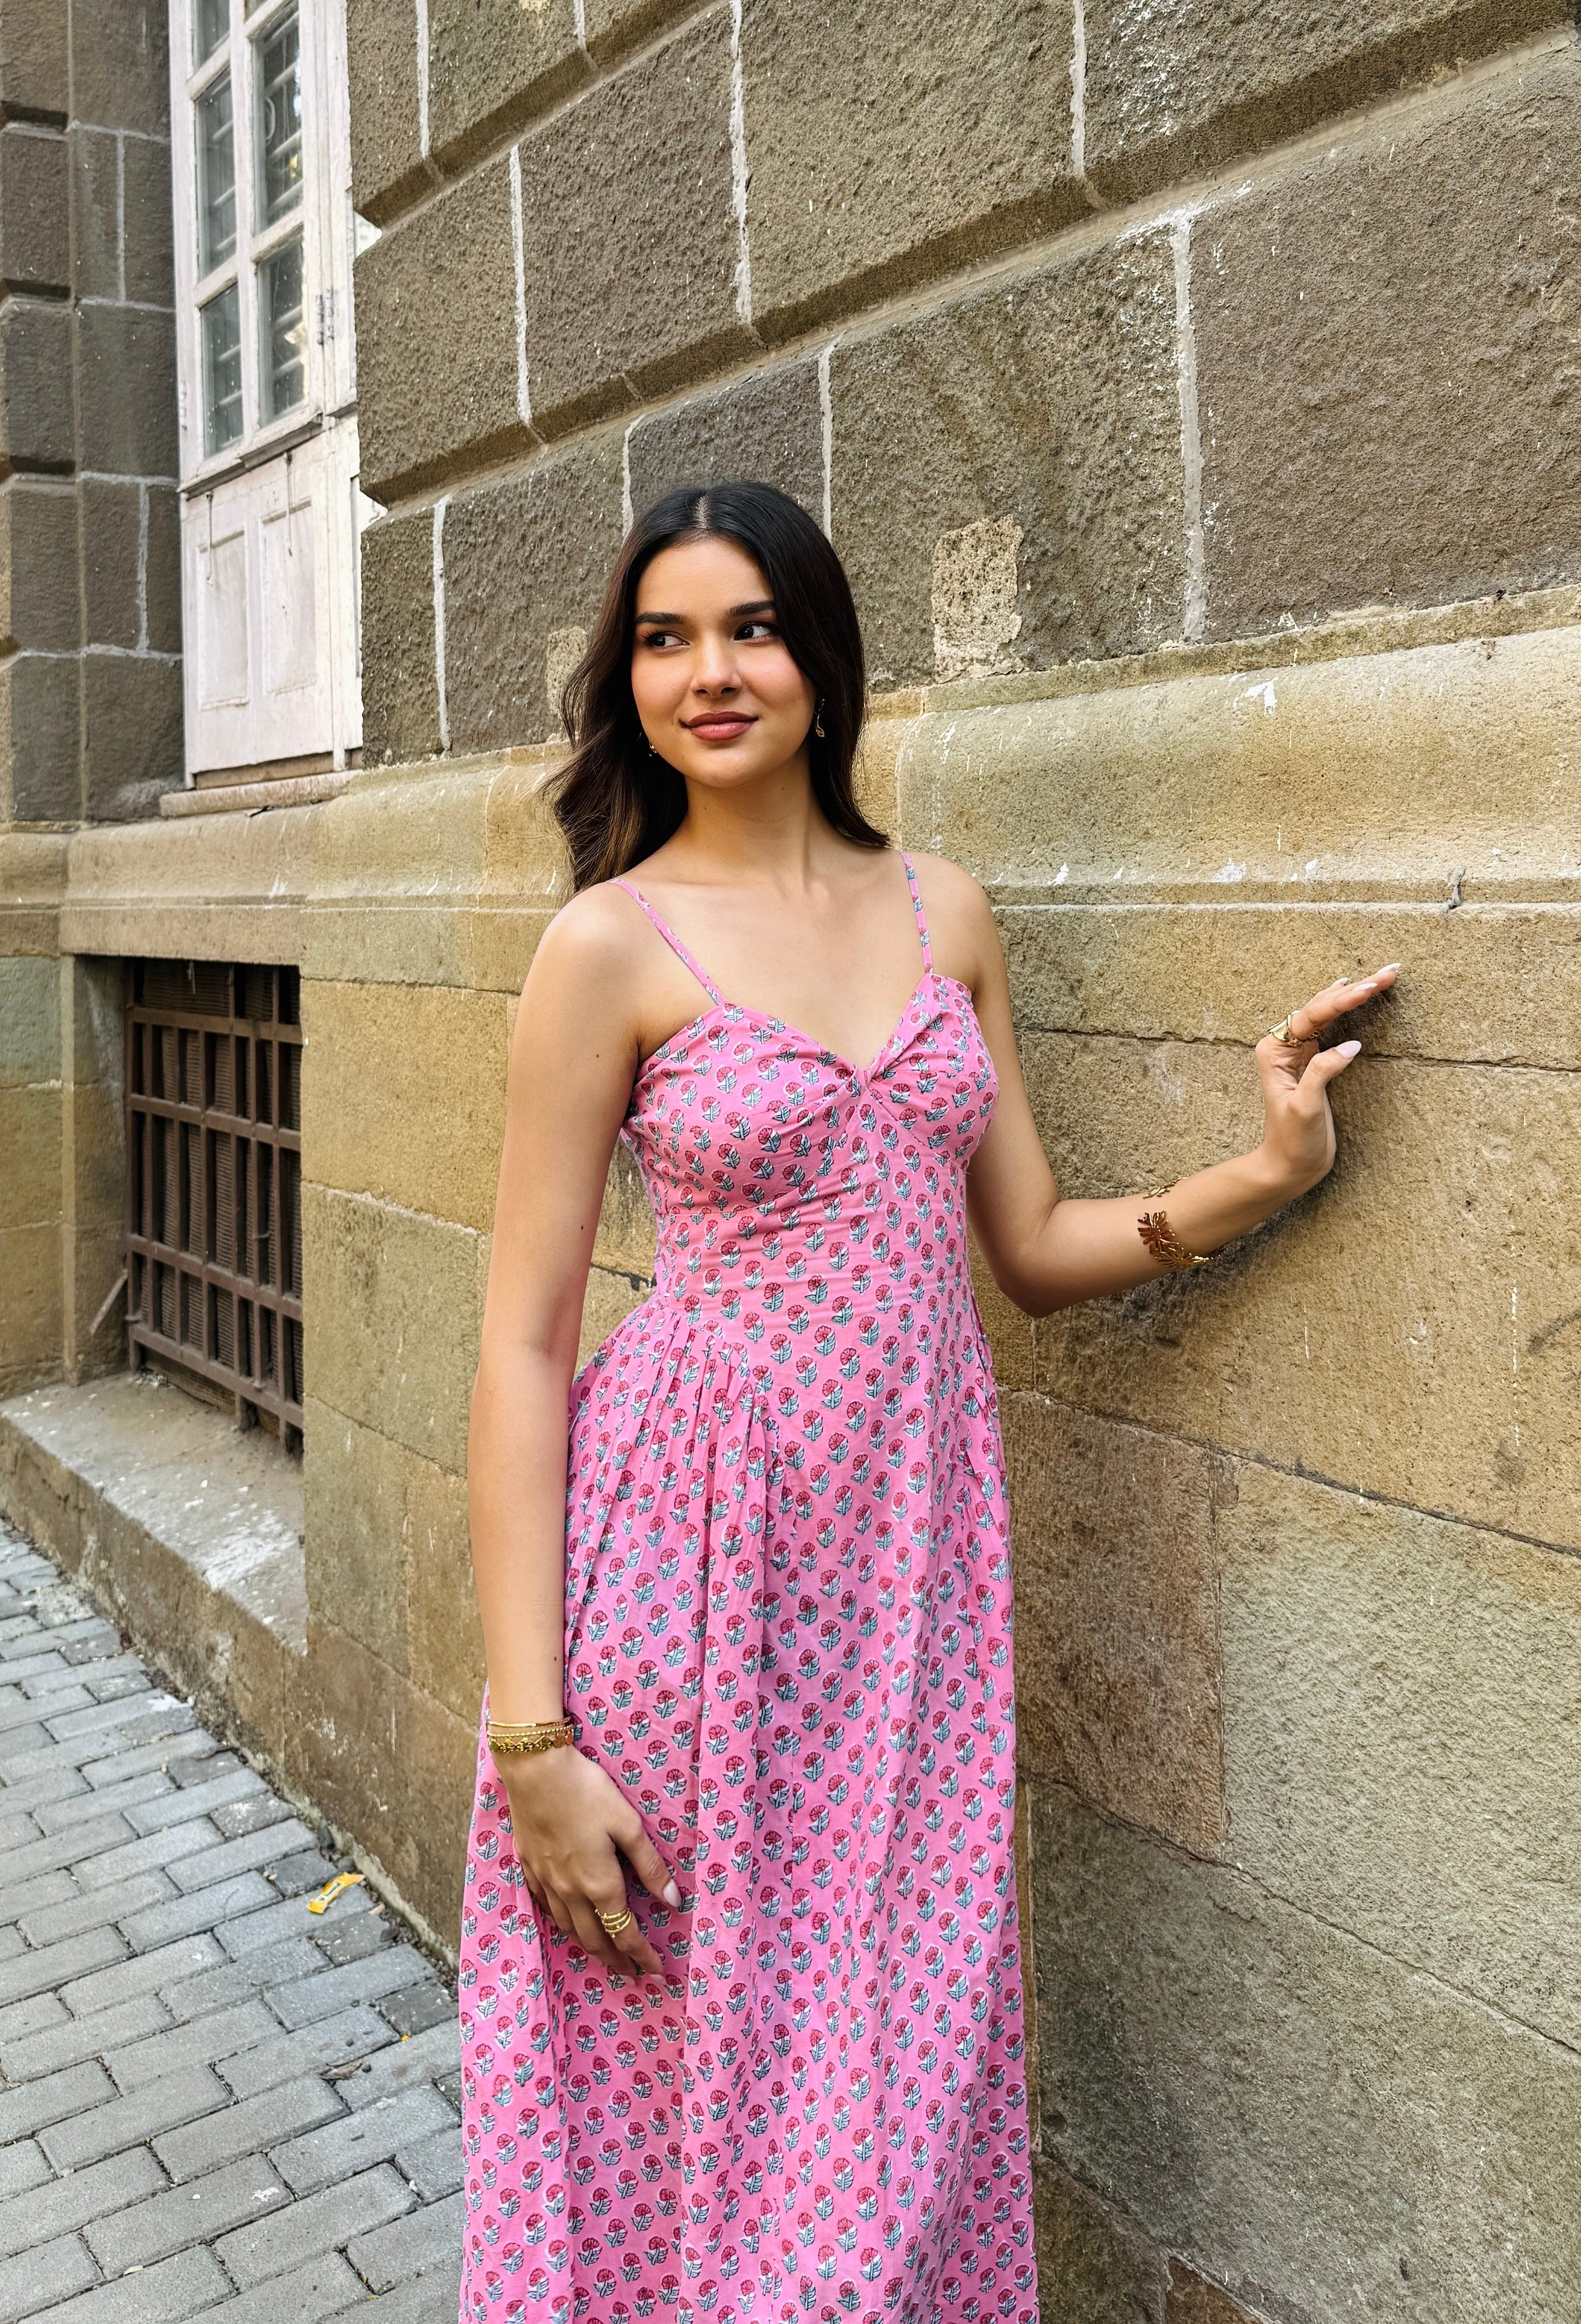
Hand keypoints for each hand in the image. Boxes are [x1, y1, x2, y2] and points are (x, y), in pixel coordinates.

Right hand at [497, 1743, 679, 1977]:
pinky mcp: (529, 1867)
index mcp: (599, 1884)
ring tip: (603, 1955)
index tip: (656, 1972)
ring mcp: (546, 1881)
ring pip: (568, 1929)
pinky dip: (560, 1924)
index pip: (625, 1932)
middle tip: (631, 1974)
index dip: (642, 1955)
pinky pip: (546, 1908)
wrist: (535, 1771)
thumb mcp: (628, 1824)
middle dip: (615, 1960)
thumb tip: (673, 1902)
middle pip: (594, 1939)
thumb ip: (649, 1866)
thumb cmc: (587, 1792)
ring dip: (588, 1947)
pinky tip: (565, 1922)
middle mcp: (570, 1891)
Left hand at [1255, 964, 1398, 1196]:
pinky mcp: (1313, 1062)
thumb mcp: (1305, 1108)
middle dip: (1355, 990)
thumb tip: (1351, 1045)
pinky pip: (1331, 1027)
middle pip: (1321, 1008)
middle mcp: (1283, 1047)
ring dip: (1354, 995)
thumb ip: (1322, 1072)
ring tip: (1381, 977)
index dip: (1342, 999)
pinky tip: (1353, 993)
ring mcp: (1298, 1053)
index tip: (1369, 987)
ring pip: (1327, 1014)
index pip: (1311, 1016)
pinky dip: (1346, 1010)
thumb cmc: (1292, 1141)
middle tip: (1388, 972)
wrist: (1289, 1167)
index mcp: (1275, 1052)